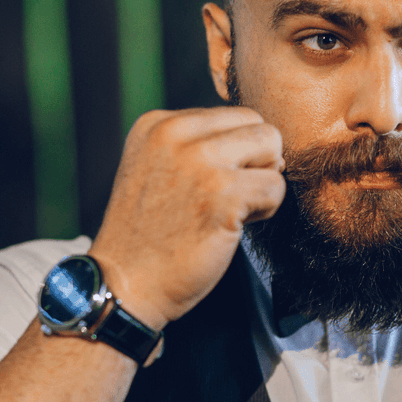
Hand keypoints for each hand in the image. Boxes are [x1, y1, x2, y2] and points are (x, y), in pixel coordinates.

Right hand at [89, 107, 285, 330]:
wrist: (125, 284)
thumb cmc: (150, 235)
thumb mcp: (158, 169)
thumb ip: (198, 146)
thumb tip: (267, 143)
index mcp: (157, 124)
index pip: (230, 117)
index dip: (235, 153)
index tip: (209, 186)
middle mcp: (174, 133)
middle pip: (256, 124)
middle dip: (256, 161)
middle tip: (228, 198)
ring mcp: (199, 161)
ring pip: (271, 146)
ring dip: (263, 182)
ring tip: (232, 210)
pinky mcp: (222, 193)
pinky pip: (276, 186)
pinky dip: (266, 210)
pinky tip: (233, 227)